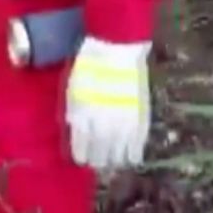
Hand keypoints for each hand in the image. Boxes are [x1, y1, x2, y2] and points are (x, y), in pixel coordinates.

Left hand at [66, 37, 151, 169]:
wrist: (116, 51)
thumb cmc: (88, 66)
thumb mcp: (72, 89)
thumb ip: (73, 112)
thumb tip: (73, 128)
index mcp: (81, 119)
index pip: (80, 152)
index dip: (81, 156)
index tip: (82, 158)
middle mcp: (101, 127)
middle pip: (99, 158)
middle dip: (96, 160)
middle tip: (97, 158)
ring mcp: (122, 125)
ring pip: (117, 158)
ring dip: (113, 159)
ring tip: (112, 157)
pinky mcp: (140, 122)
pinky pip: (136, 149)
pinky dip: (132, 155)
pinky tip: (129, 155)